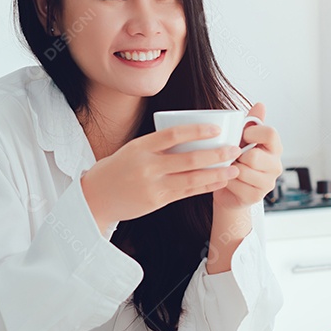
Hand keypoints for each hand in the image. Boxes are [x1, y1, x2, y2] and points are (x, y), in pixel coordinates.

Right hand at [81, 124, 241, 229]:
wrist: (95, 197)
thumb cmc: (118, 169)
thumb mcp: (133, 150)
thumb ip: (158, 145)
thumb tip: (191, 136)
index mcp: (141, 146)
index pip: (173, 134)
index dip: (197, 131)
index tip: (216, 129)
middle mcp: (147, 166)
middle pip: (189, 159)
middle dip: (216, 155)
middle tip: (234, 150)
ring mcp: (153, 185)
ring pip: (192, 179)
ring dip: (216, 174)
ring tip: (234, 169)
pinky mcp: (157, 201)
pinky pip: (187, 193)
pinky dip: (205, 187)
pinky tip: (219, 182)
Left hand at [213, 102, 282, 211]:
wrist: (229, 189)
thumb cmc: (237, 160)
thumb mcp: (242, 139)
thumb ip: (251, 123)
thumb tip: (260, 104)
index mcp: (274, 148)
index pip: (271, 134)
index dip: (253, 132)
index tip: (243, 135)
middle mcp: (275, 165)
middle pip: (254, 156)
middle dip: (237, 156)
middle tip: (232, 156)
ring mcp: (268, 183)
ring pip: (243, 171)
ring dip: (230, 168)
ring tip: (228, 167)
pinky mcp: (256, 197)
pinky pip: (236, 185)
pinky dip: (226, 181)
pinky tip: (226, 179)